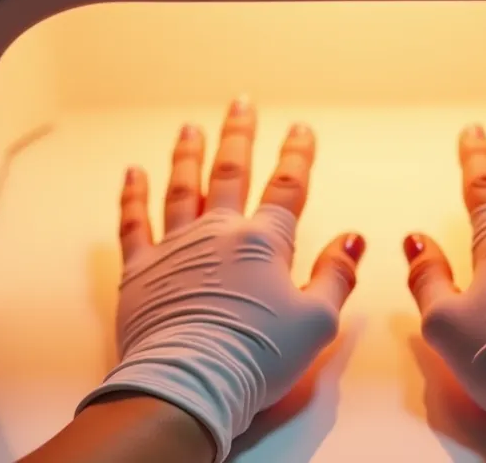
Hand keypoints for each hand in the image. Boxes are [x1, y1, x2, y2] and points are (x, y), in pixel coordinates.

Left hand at [77, 98, 366, 462]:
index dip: (297, 155)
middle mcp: (219, 232)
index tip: (301, 128)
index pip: (287, 188)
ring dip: (188, 154)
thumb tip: (352, 238)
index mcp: (265, 242)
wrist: (190, 382)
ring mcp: (176, 247)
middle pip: (231, 172)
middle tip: (241, 103)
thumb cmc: (258, 356)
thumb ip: (336, 275)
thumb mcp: (317, 321)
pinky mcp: (140, 270)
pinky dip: (133, 195)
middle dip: (239, 135)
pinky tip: (133, 171)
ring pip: (182, 187)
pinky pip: (134, 222)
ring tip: (190, 128)